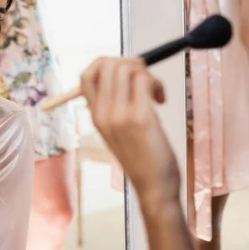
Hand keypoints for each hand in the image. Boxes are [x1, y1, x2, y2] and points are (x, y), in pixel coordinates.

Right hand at [80, 58, 180, 201]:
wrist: (153, 187)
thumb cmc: (142, 159)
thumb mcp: (117, 132)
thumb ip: (115, 107)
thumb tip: (127, 75)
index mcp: (95, 116)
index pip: (86, 74)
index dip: (107, 63)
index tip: (127, 73)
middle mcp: (102, 113)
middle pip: (107, 64)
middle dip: (131, 62)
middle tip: (146, 79)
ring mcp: (119, 115)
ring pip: (127, 68)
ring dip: (147, 73)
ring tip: (156, 93)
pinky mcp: (140, 117)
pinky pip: (144, 80)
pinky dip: (156, 83)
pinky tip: (162, 99)